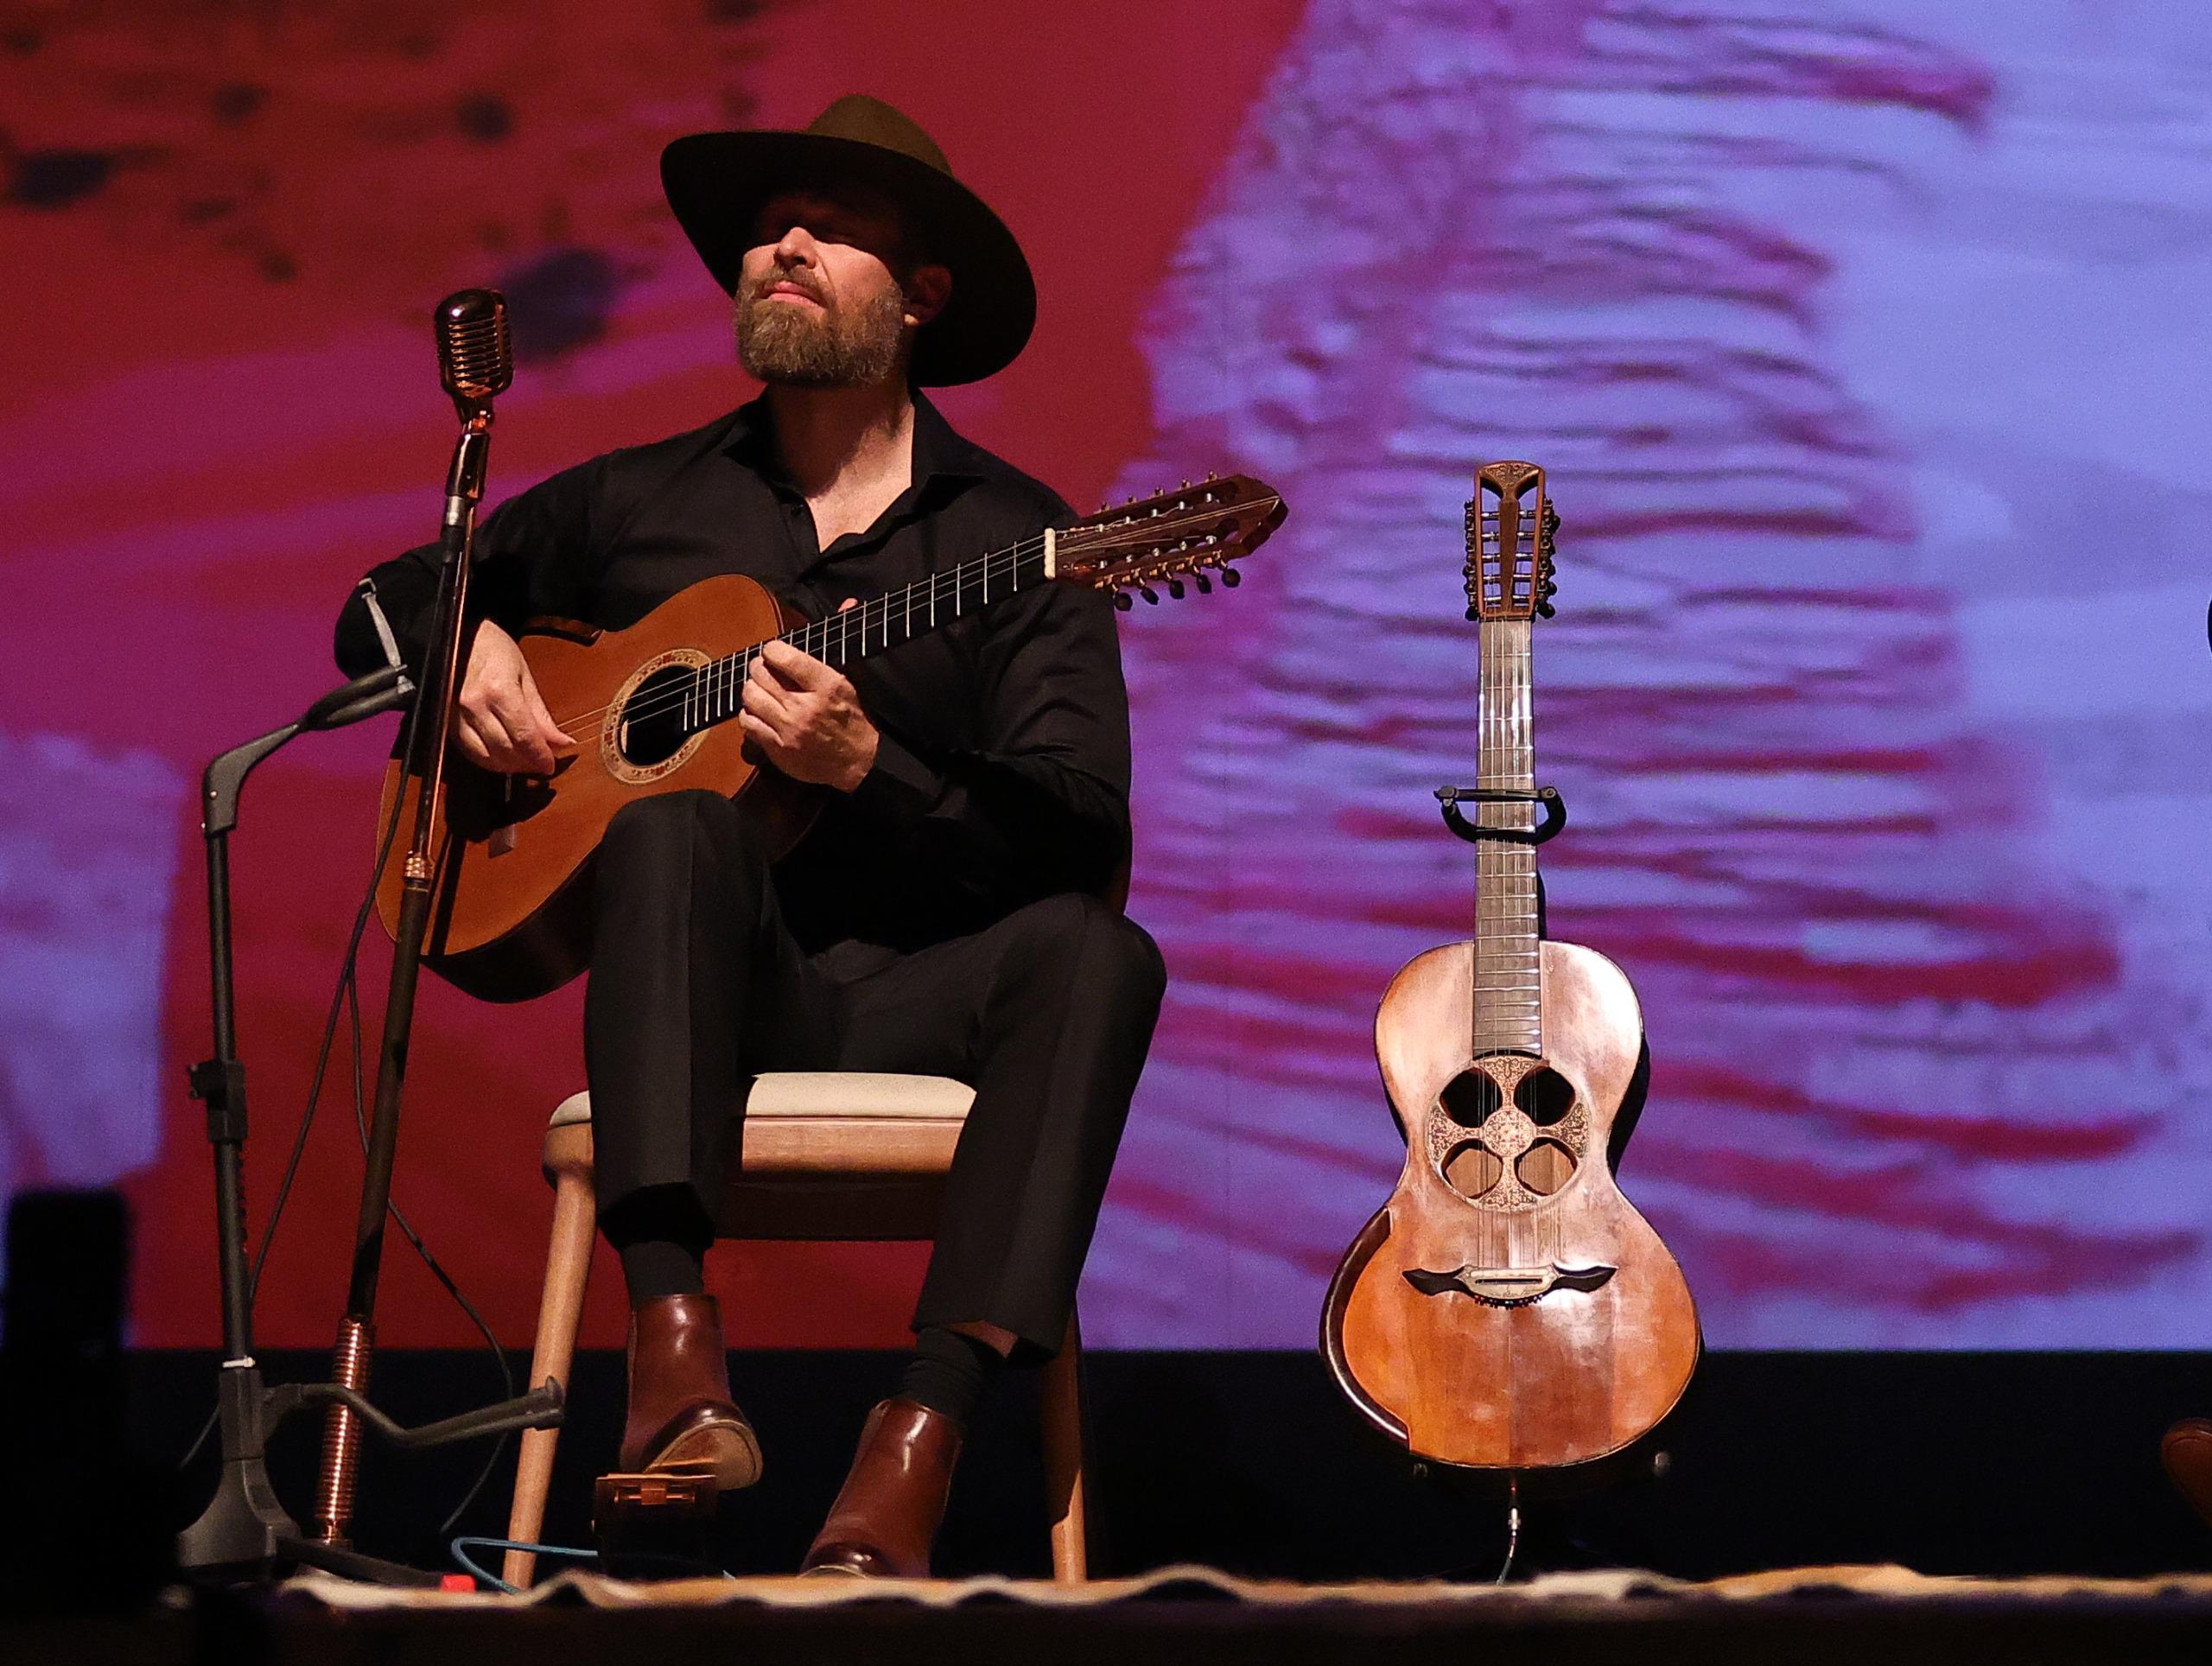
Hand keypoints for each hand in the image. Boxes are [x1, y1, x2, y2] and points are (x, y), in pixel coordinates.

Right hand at [454, 619, 576, 774]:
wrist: (452, 632)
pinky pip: (468, 751)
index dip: (540, 757)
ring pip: (484, 756)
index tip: (551, 765)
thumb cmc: (490, 646)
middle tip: (541, 764)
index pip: (524, 737)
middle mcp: (474, 706)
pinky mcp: (445, 721)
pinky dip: (487, 759)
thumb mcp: (523, 672)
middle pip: (505, 750)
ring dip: (508, 766)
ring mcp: (456, 715)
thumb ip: (540, 712)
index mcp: (498, 691)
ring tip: (523, 762)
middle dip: (526, 763)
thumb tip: (561, 742)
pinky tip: (501, 756)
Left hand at [739, 628, 879, 792]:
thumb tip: (849, 603)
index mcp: (828, 686)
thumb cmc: (853, 719)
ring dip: (752, 689)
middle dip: (759, 667)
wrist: (856, 765)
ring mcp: (789, 729)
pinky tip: (759, 712)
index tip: (774, 651)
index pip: (786, 657)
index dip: (773, 649)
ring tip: (761, 689)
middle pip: (762, 674)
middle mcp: (806, 707)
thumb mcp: (853, 679)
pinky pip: (747, 723)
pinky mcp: (777, 748)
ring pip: (750, 696)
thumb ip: (843, 640)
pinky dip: (749, 714)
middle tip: (764, 669)